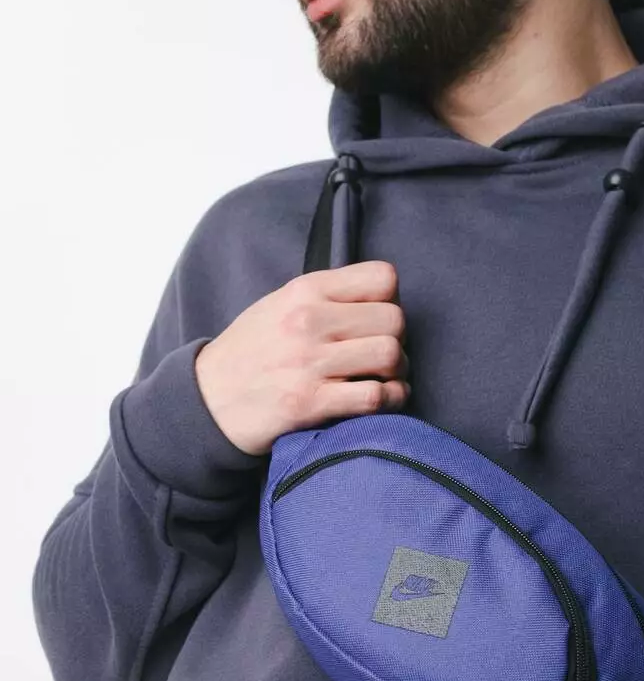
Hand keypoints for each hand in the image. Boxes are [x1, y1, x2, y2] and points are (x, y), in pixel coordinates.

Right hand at [194, 260, 410, 456]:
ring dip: (398, 373)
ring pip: (390, 356)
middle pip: (395, 320)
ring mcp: (309, 362)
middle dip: (399, 341)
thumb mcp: (280, 305)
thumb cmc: (250, 353)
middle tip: (385, 358)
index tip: (379, 322)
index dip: (392, 301)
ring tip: (385, 380)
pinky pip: (374, 397)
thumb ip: (326, 298)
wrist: (207, 400)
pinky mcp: (310, 402)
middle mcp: (308, 321)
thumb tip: (380, 300)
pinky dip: (390, 400)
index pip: (383, 278)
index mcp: (305, 290)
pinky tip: (382, 401)